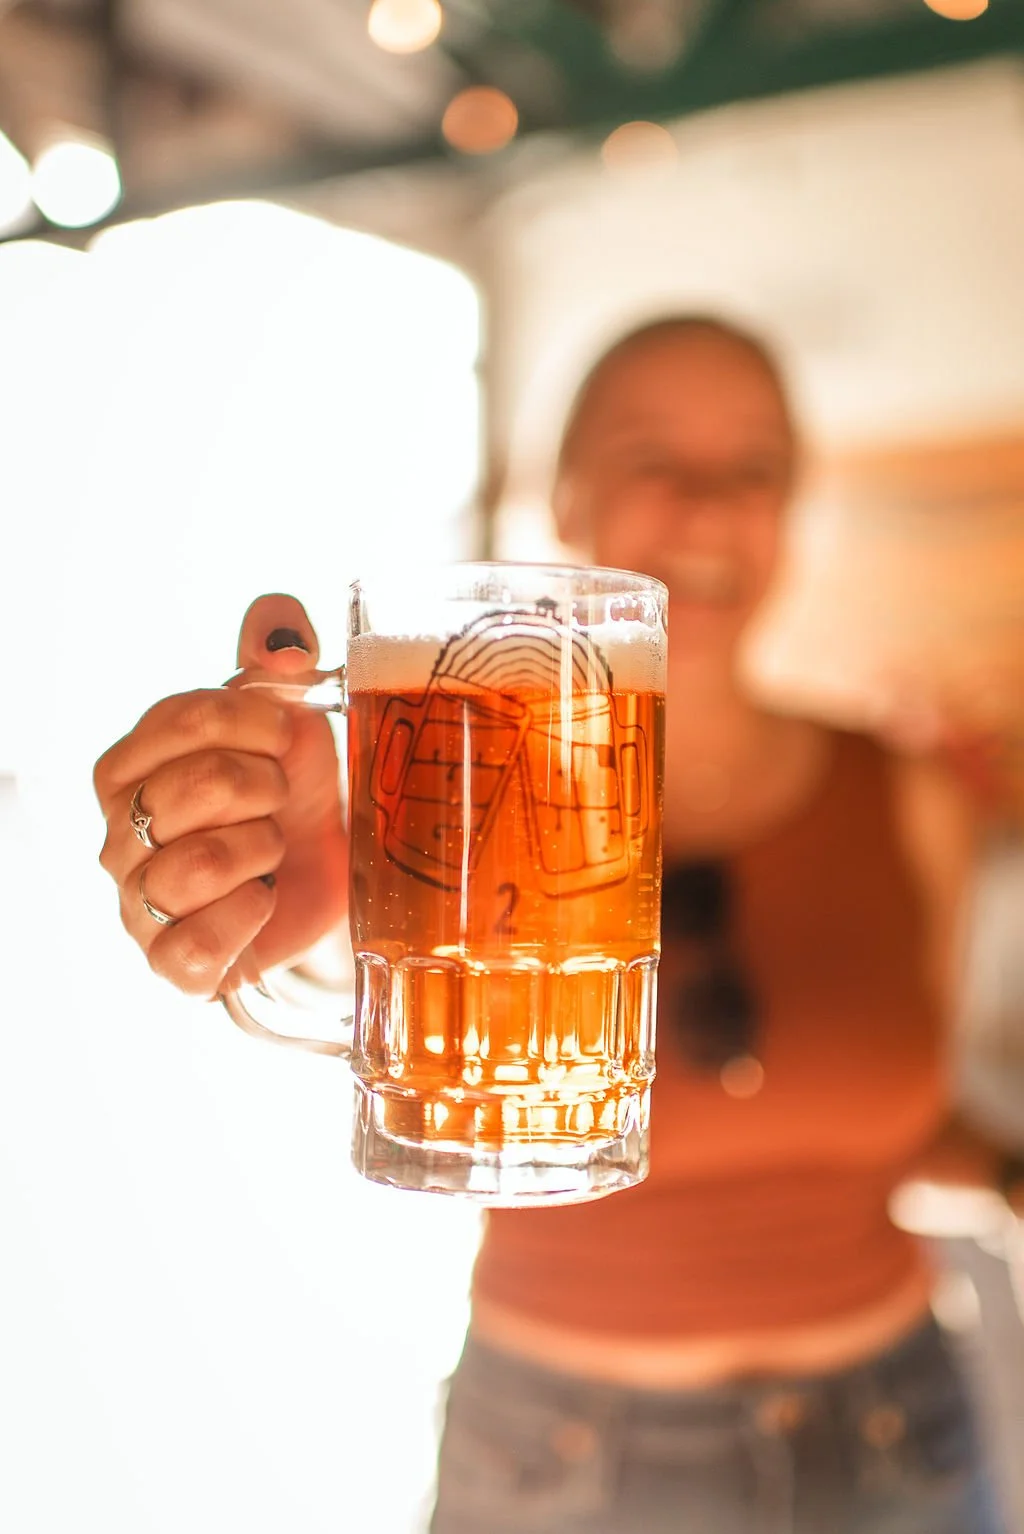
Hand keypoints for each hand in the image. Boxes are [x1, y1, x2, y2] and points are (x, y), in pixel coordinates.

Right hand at [94, 595, 346, 997]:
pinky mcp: (169, 963)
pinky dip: (248, 914)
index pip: (186, 717)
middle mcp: (116, 833)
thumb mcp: (291, 715)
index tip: (287, 739)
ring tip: (271, 850)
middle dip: (266, 787)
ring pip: (196, 863)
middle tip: (279, 800)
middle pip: (198, 784)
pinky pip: (199, 941)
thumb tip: (281, 627)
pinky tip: (262, 898)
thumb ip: (278, 655)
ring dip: (262, 848)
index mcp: (130, 764)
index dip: (259, 722)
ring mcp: (135, 902)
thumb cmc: (292, 795)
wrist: (328, 880)